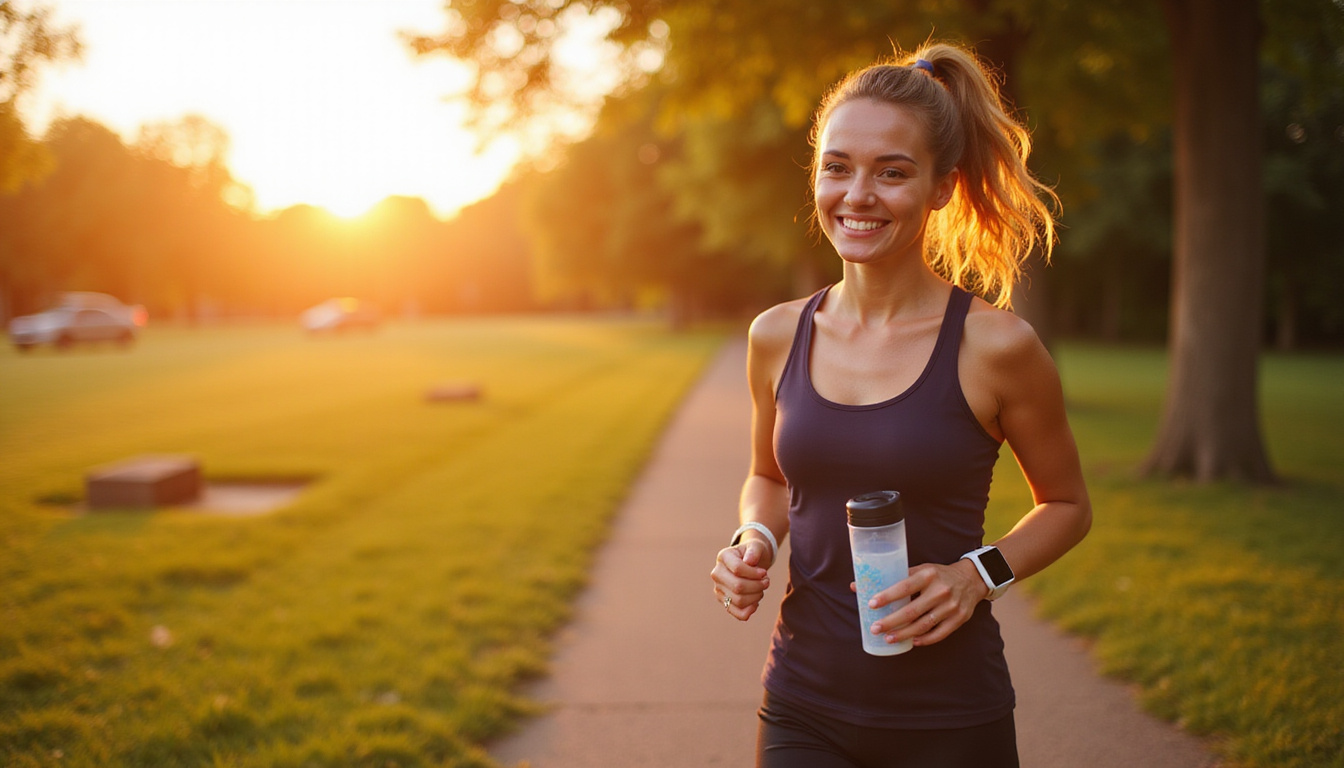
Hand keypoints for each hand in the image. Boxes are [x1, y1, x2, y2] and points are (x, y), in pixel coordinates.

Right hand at [711, 539, 771, 620]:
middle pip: (738, 587)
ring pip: (739, 601)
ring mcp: (719, 589)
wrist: (749, 562)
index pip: (738, 569)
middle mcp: (717, 573)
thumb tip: (749, 561)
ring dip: (756, 596)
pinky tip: (756, 602)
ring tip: (761, 588)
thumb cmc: (752, 554)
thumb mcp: (756, 546)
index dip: (754, 574)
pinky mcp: (724, 602)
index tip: (764, 572)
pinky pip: (737, 613)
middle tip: (766, 581)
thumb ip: (754, 551)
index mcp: (723, 557)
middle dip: (757, 586)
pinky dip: (750, 610)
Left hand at [861, 560, 987, 646]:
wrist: (972, 579)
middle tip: (875, 628)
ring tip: (888, 638)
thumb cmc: (938, 575)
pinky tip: (912, 642)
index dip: (887, 596)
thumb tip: (857, 585)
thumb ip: (895, 578)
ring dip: (904, 634)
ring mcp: (951, 606)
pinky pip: (939, 633)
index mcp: (929, 575)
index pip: (904, 586)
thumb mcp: (921, 570)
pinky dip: (925, 640)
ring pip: (923, 625)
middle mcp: (941, 590)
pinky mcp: (959, 619)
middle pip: (912, 610)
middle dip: (891, 621)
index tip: (871, 604)